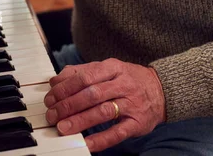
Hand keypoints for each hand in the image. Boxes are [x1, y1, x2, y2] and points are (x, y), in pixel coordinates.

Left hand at [44, 58, 165, 152]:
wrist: (161, 90)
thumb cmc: (128, 79)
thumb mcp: (108, 69)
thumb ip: (82, 72)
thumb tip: (56, 80)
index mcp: (113, 67)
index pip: (85, 77)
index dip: (65, 88)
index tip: (51, 97)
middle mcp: (122, 84)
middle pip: (92, 94)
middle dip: (69, 105)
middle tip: (52, 115)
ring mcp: (131, 104)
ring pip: (103, 112)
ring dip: (81, 121)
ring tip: (63, 128)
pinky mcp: (137, 123)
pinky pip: (118, 132)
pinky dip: (101, 139)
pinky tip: (87, 143)